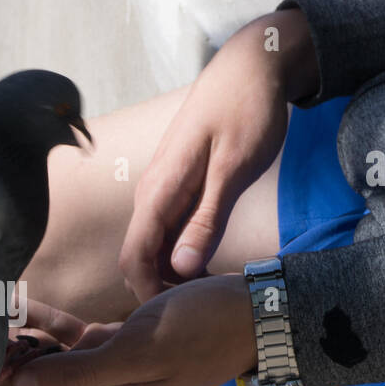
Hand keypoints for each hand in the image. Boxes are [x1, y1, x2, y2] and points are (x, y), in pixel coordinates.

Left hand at [1, 275, 256, 385]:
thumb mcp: (138, 352)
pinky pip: (69, 338)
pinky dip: (46, 321)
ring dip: (20, 330)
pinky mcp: (114, 349)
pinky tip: (17, 301)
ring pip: (48, 353)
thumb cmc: (201, 331)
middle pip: (36, 374)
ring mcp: (106, 374)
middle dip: (2, 348)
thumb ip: (79, 372)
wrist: (251, 315)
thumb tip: (22, 385)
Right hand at [118, 8, 316, 301]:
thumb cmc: (246, 111)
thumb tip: (179, 268)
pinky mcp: (177, 186)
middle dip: (159, 290)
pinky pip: (167, 230)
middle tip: (200, 313)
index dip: (148, 294)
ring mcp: (162, 189)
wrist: (251, 66)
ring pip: (153, 245)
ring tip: (207, 295)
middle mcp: (151, 192)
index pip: (133, 257)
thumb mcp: (233, 169)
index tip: (177, 320)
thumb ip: (206, 220)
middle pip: (139, 257)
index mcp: (159, 190)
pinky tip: (208, 264)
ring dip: (172, 274)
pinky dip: (181, 253)